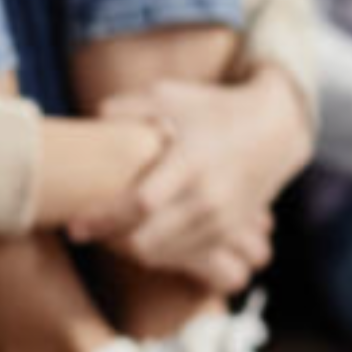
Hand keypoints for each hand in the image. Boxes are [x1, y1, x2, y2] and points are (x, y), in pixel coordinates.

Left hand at [89, 66, 311, 285]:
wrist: (275, 129)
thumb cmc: (212, 108)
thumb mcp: (170, 95)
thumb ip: (126, 108)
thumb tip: (90, 123)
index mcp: (190, 162)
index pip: (140, 204)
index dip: (104, 219)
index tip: (76, 226)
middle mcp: (208, 196)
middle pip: (148, 241)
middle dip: (111, 241)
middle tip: (86, 231)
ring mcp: (222, 219)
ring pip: (164, 254)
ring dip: (132, 248)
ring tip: (111, 232)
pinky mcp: (229, 232)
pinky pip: (185, 256)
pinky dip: (159, 252)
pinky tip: (141, 235)